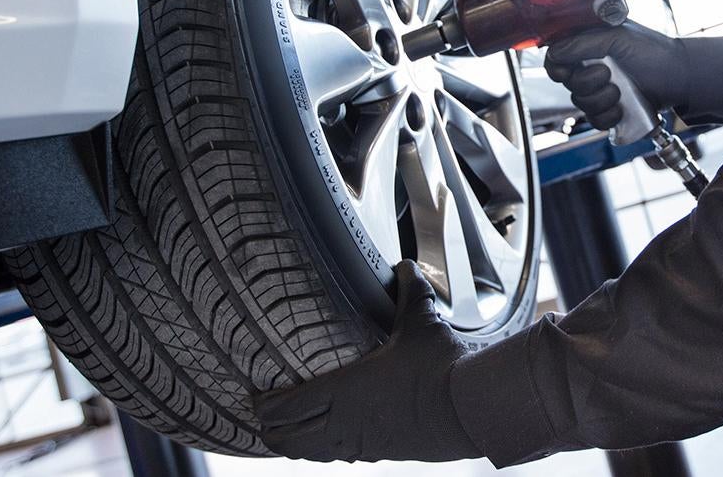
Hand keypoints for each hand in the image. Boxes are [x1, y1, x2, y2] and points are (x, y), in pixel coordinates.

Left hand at [253, 261, 478, 462]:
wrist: (468, 409)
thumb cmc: (439, 366)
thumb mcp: (420, 322)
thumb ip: (409, 291)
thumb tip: (405, 266)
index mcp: (345, 390)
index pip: (286, 407)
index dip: (263, 405)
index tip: (254, 396)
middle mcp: (345, 423)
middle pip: (287, 439)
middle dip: (269, 430)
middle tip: (261, 416)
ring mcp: (361, 444)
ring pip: (310, 454)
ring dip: (293, 444)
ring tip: (285, 432)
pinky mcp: (381, 453)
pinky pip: (338, 456)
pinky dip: (322, 450)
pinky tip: (328, 440)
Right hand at [544, 21, 722, 129]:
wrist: (682, 78)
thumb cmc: (655, 51)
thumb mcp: (618, 37)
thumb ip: (584, 43)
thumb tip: (555, 52)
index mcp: (590, 44)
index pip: (557, 56)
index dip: (557, 67)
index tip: (568, 71)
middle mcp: (592, 65)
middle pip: (567, 83)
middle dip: (587, 83)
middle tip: (609, 75)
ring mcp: (602, 89)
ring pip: (580, 103)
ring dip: (600, 100)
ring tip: (621, 93)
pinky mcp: (611, 109)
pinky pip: (595, 120)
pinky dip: (607, 117)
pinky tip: (622, 109)